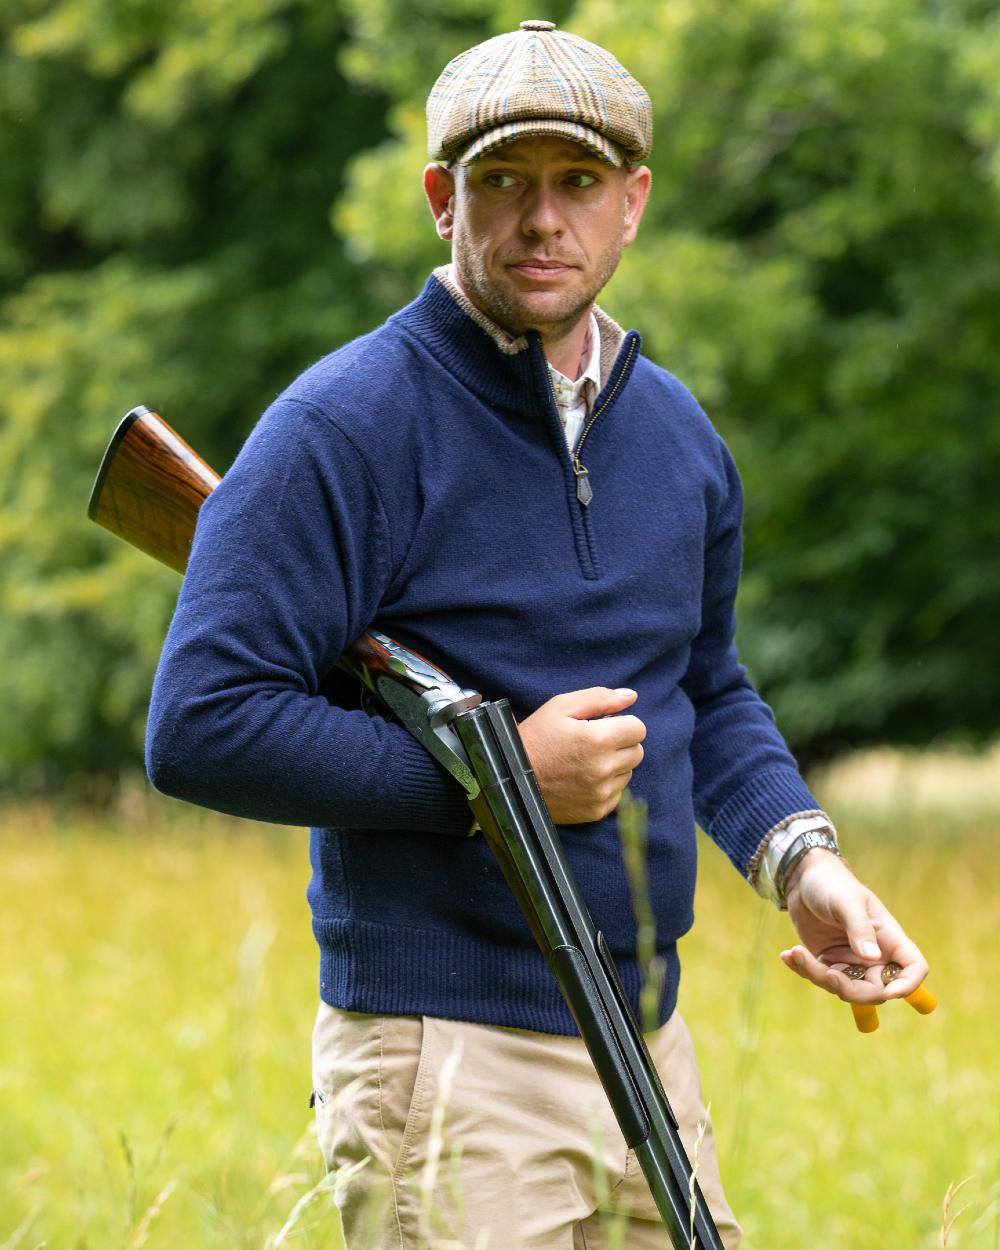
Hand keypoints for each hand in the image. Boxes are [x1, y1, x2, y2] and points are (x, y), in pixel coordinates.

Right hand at [517, 687, 645, 824]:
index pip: (638, 729)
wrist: (510, 778)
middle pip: (637, 751)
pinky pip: (616, 794)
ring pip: (628, 773)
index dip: (622, 723)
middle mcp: (603, 769)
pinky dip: (605, 785)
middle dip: (620, 743)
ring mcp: (600, 793)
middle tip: (593, 743)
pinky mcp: (595, 811)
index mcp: (598, 740)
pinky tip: (582, 778)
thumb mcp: (561, 707)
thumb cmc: (535, 738)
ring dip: (614, 765)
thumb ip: (600, 698)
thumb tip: (631, 697)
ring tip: (584, 761)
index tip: (604, 725)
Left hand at [779, 850, 929, 1003]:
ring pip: (844, 988)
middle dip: (851, 990)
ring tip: (795, 953)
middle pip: (877, 990)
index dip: (908, 984)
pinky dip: (804, 970)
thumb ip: (859, 928)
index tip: (889, 992)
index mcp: (889, 938)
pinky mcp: (828, 962)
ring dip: (819, 976)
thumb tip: (872, 958)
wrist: (803, 878)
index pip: (914, 968)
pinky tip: (787, 956)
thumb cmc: (832, 883)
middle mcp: (875, 955)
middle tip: (825, 974)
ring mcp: (851, 961)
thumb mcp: (847, 902)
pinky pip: (820, 978)